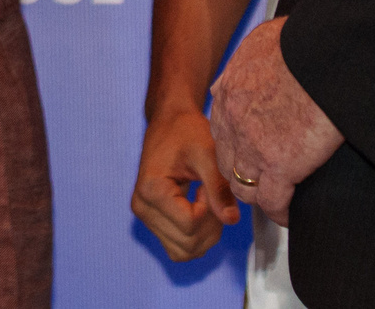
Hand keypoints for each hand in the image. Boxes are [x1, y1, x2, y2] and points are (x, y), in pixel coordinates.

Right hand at [131, 105, 239, 261]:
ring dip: (205, 233)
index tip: (209, 184)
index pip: (190, 224)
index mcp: (151, 190)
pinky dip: (196, 236)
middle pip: (188, 242)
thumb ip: (219, 188)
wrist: (170, 122)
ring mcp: (145, 216)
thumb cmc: (186, 131)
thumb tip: (232, 221)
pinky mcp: (152, 220)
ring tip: (206, 200)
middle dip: (210, 224)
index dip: (211, 209)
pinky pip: (179, 247)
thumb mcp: (207, 153)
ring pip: (184, 251)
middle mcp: (142, 207)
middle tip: (211, 192)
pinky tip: (200, 209)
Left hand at [207, 17, 343, 225]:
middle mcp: (232, 119)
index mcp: (230, 89)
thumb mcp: (264, 39)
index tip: (251, 154)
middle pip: (228, 160)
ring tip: (275, 202)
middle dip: (242, 173)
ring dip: (259, 196)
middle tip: (262, 181)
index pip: (223, 130)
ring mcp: (253, 145)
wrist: (324, 55)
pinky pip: (272, 201)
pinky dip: (280, 213)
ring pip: (244, 186)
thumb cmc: (305, 42)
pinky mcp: (280, 165)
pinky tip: (289, 216)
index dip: (237, 145)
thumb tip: (260, 56)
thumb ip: (254, 56)